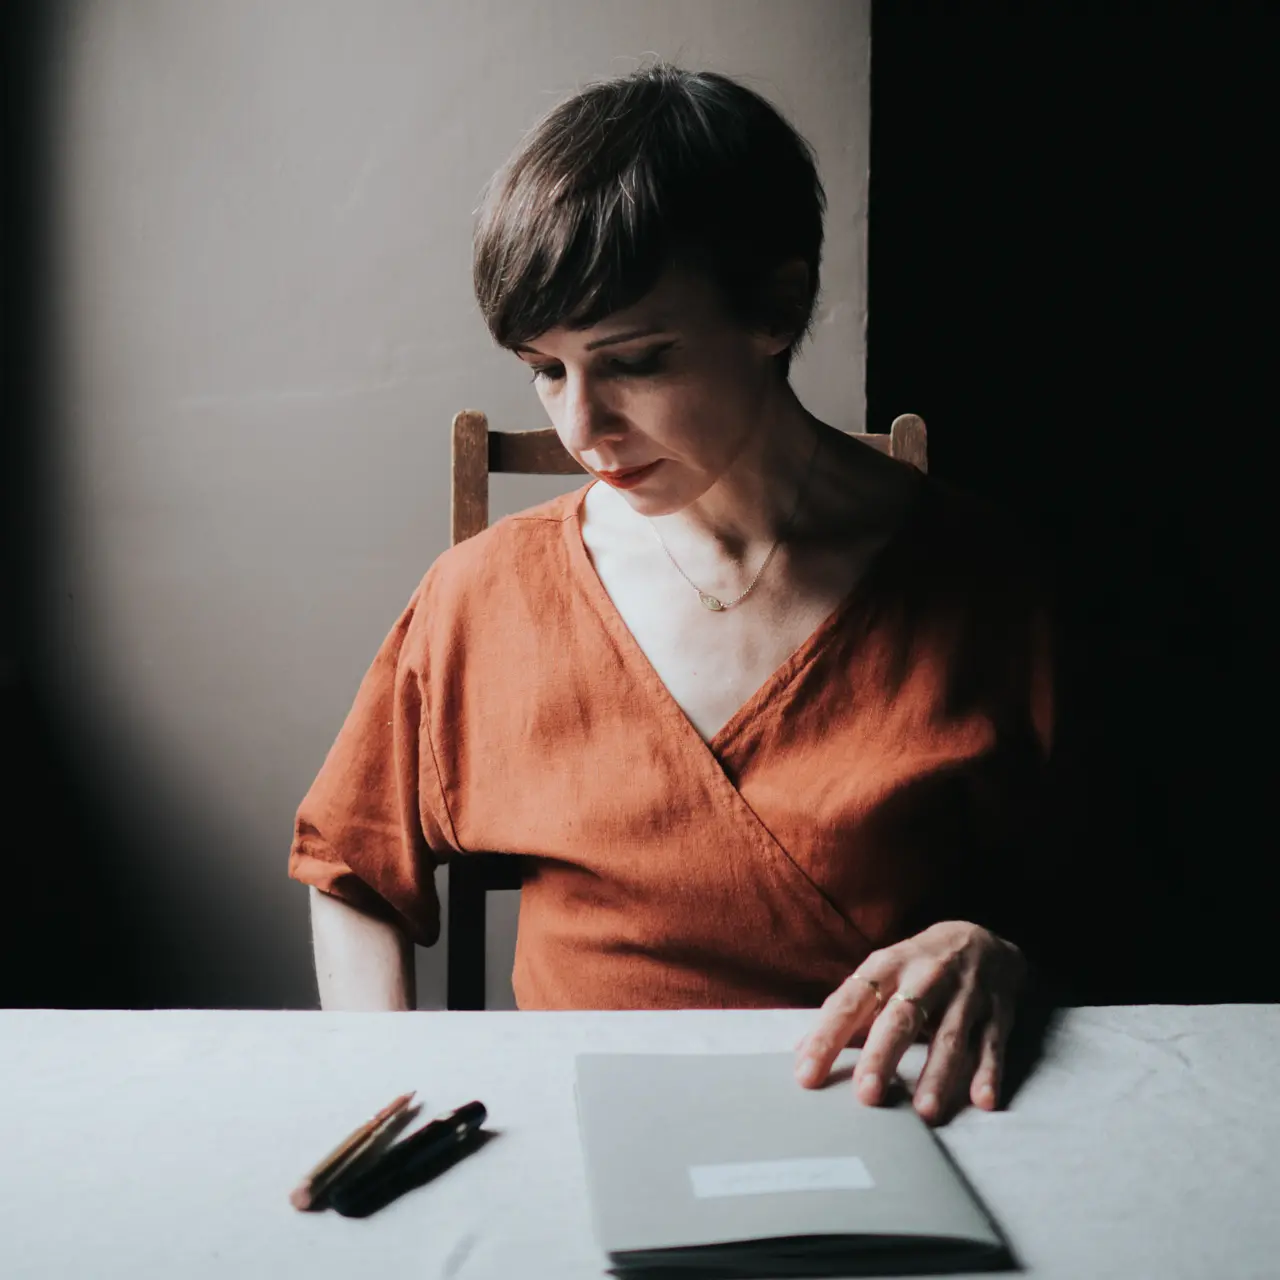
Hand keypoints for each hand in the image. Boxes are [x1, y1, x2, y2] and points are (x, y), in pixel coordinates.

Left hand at [793, 921, 1027, 1125]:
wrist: (982, 939)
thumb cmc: (917, 966)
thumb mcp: (880, 975)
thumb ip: (847, 1012)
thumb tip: (802, 1051)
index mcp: (887, 965)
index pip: (850, 1003)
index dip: (827, 1037)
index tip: (807, 1075)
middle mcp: (925, 977)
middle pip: (900, 1018)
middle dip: (882, 1056)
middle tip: (866, 1095)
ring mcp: (964, 994)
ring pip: (950, 1036)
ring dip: (938, 1074)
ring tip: (924, 1111)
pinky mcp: (997, 1011)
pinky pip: (994, 1044)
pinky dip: (990, 1072)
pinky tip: (983, 1100)